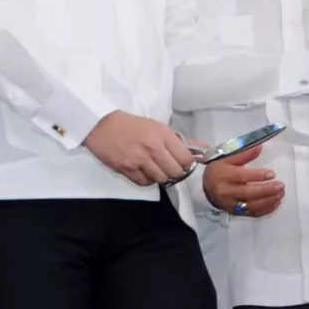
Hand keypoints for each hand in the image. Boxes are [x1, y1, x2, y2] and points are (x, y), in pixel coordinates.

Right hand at [83, 111, 197, 185]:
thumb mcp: (159, 128)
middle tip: (169, 167)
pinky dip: (147, 180)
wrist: (103, 126)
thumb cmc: (133, 126)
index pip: (186, 159)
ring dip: (161, 177)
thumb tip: (205, 148)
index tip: (182, 162)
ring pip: (161, 179)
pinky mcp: (127, 169)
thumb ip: (183, 141)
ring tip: (155, 168)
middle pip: (175, 172)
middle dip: (175, 172)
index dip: (187, 164)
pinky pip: (145, 183)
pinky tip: (144, 171)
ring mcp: (140, 160)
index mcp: (163, 135)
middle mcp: (153, 148)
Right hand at [204, 144, 283, 217]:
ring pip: (251, 206)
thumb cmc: (218, 170)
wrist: (205, 188)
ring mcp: (231, 204)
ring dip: (269, 201)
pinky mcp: (235, 213)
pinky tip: (275, 203)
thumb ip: (244, 154)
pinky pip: (252, 214)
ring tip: (281, 194)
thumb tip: (260, 147)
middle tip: (280, 186)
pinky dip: (266, 210)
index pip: (242, 177)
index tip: (272, 174)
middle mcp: (226, 192)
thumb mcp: (227, 158)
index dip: (258, 176)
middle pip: (248, 193)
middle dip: (266, 190)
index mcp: (223, 175)